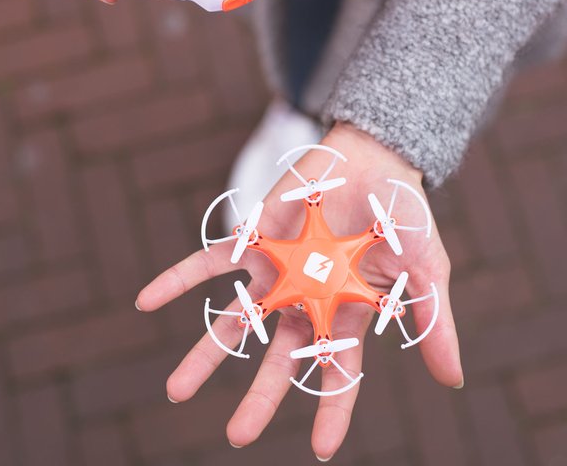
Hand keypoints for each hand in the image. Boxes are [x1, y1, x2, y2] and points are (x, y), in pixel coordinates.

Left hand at [136, 122, 462, 459]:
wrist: (374, 160)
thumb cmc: (404, 215)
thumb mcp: (426, 269)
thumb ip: (433, 321)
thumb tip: (452, 381)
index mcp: (346, 311)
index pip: (338, 371)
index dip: (332, 410)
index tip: (321, 450)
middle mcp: (305, 299)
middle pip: (279, 357)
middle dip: (260, 396)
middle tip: (237, 436)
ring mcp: (276, 271)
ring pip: (235, 320)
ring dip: (204, 353)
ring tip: (175, 391)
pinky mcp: (252, 239)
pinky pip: (207, 263)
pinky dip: (177, 280)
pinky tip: (145, 302)